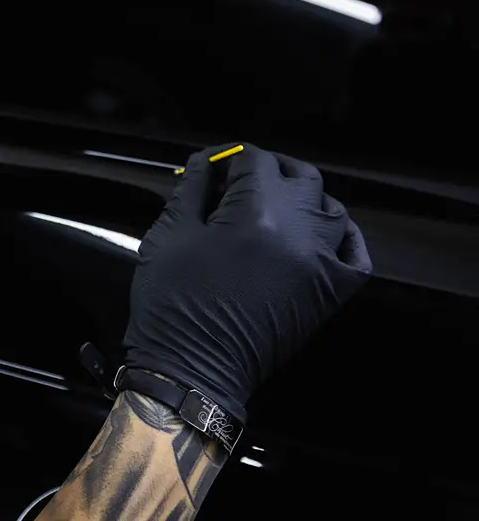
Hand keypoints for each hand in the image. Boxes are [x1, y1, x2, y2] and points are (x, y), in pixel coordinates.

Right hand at [122, 145, 371, 421]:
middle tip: (240, 179)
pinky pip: (355, 253)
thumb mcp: (169, 235)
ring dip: (304, 197)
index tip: (211, 166)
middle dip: (269, 169)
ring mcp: (322, 263)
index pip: (254, 159)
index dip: (229, 156)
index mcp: (256, 213)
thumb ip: (192, 191)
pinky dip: (342, 236)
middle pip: (299, 176)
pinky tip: (319, 234)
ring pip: (330, 208)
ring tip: (276, 205)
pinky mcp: (331, 293)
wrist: (193, 369)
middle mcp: (299, 231)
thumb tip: (206, 163)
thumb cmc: (172, 301)